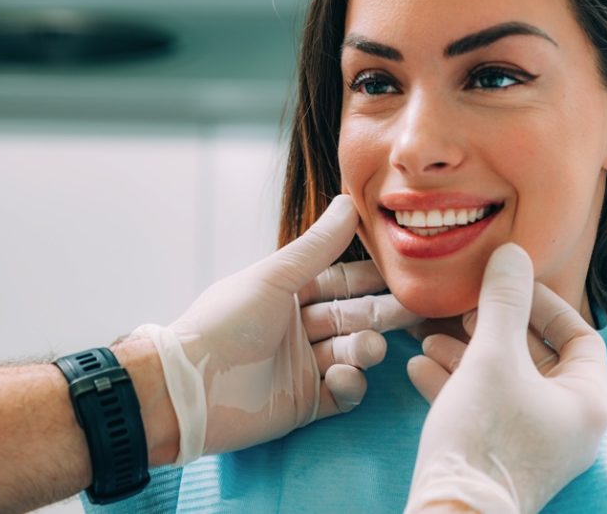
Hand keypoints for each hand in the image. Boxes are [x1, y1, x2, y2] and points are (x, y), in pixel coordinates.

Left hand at [133, 195, 420, 464]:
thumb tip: (349, 202)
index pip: (339, 281)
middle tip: (416, 309)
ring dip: (364, 349)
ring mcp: (302, 367)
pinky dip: (350, 384)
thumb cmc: (224, 323)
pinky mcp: (304, 403)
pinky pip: (342, 393)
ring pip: (351, 353)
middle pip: (352, 317)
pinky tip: (343, 377)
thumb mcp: (273, 278)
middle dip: (381, 313)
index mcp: (286, 293)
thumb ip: (316, 247)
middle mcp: (296, 328)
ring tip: (365, 349)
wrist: (190, 388)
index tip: (404, 271)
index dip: (370, 277)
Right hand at [404, 244, 606, 513]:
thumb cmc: (484, 433)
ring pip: (502, 381)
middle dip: (492, 328)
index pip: (579, 337)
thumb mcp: (491, 356)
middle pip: (535, 358)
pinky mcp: (497, 453)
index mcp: (584, 401)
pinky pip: (482, 407)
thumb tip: (511, 253)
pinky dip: (454, 383)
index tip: (504, 287)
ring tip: (428, 336)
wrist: (452, 509)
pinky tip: (418, 367)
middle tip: (462, 310)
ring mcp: (531, 441)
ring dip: (465, 354)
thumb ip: (502, 302)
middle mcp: (566, 423)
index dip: (543, 304)